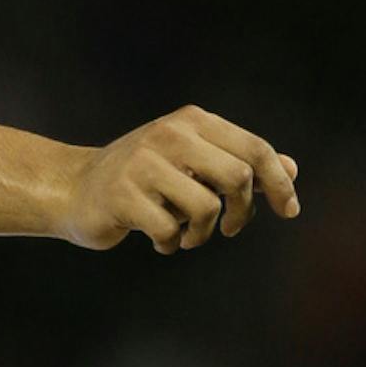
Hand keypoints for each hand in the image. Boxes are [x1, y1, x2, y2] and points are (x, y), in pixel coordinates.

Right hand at [59, 106, 299, 255]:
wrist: (73, 189)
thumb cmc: (141, 179)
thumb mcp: (192, 162)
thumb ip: (238, 162)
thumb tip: (292, 169)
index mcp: (192, 122)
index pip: (254, 148)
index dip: (279, 182)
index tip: (289, 210)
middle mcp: (169, 135)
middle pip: (237, 177)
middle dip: (241, 212)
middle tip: (229, 228)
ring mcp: (143, 164)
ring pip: (205, 207)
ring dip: (201, 234)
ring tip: (185, 236)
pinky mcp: (122, 195)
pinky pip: (170, 230)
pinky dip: (171, 244)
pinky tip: (159, 242)